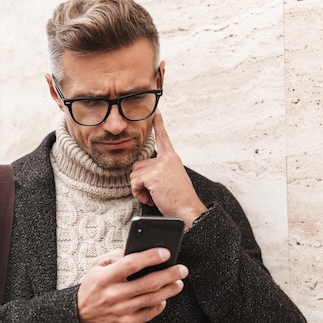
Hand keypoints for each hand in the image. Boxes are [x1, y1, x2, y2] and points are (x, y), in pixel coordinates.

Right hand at [77, 248, 187, 322]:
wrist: (80, 317)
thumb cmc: (91, 289)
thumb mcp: (95, 267)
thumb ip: (114, 256)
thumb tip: (136, 250)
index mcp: (106, 277)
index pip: (131, 264)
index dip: (150, 257)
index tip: (165, 252)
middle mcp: (114, 294)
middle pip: (148, 283)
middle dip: (169, 274)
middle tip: (182, 269)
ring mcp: (122, 310)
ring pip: (153, 298)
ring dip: (170, 289)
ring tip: (179, 282)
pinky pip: (149, 312)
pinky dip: (159, 304)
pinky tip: (165, 297)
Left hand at [130, 109, 207, 227]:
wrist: (188, 211)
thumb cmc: (179, 200)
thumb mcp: (172, 179)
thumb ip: (160, 170)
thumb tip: (140, 172)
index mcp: (172, 158)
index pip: (163, 138)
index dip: (159, 124)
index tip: (156, 111)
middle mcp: (167, 159)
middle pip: (138, 165)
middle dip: (141, 181)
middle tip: (154, 192)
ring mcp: (160, 166)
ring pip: (134, 175)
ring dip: (140, 188)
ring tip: (154, 196)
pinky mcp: (154, 176)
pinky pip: (134, 183)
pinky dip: (138, 193)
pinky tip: (151, 198)